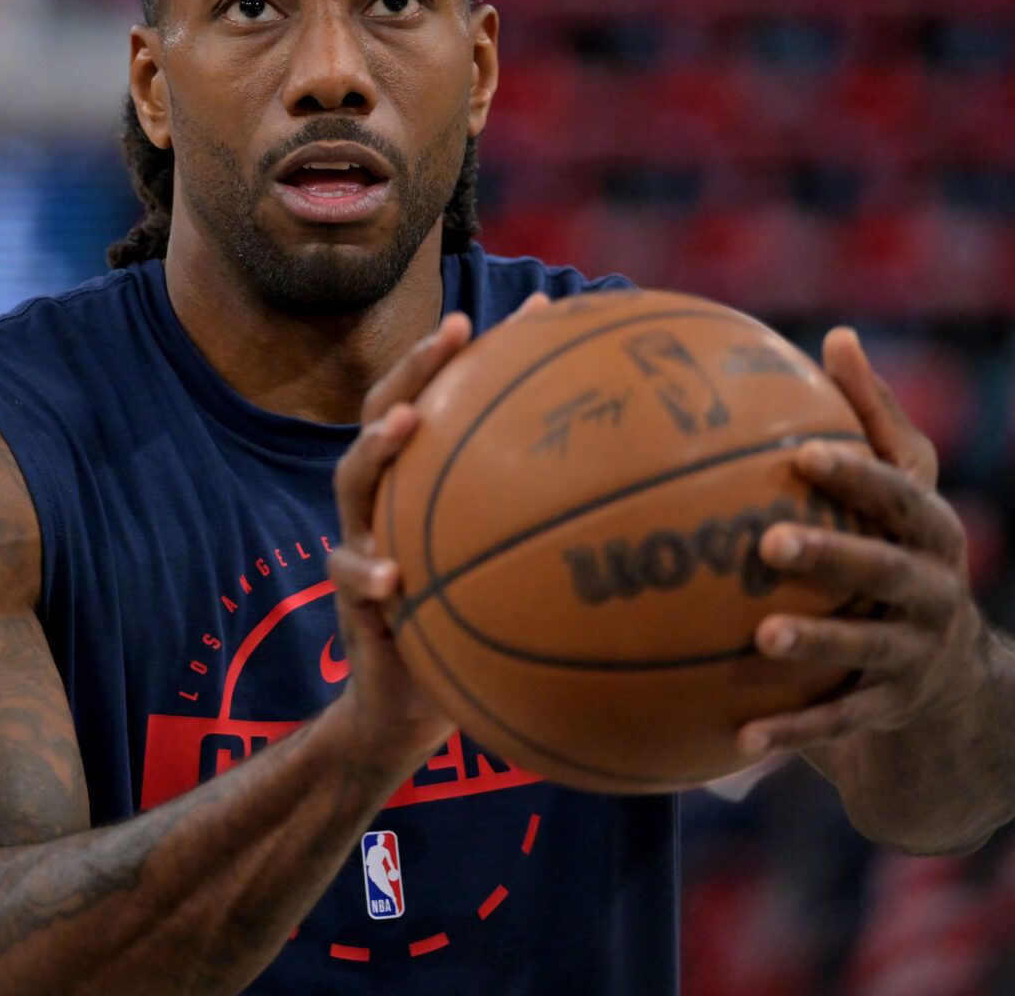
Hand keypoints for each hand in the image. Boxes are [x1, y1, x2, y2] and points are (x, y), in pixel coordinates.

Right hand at [325, 294, 548, 771]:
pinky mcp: (353, 599)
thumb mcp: (525, 580)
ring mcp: (362, 540)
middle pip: (389, 412)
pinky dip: (366, 570)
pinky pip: (350, 577)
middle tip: (456, 333)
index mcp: (429, 481)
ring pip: (354, 479)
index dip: (505, 353)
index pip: (456, 396)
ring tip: (405, 427)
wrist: (410, 708)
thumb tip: (664, 503)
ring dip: (377, 448)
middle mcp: (389, 498)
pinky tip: (392, 575)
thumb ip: (564, 540)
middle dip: (420, 369)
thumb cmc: (480, 634)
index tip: (545, 306)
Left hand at [737, 327, 984, 756]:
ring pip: (865, 647)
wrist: (959, 676)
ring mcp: (915, 652)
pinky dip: (793, 732)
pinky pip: (840, 721)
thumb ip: (874, 416)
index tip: (805, 451)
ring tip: (761, 637)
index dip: (857, 473)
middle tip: (770, 541)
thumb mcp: (907, 486)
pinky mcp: (890, 707)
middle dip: (833, 554)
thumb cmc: (907, 549)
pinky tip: (738, 740)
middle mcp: (934, 589)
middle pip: (886, 569)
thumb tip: (838, 335)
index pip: (898, 492)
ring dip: (815, 642)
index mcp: (932, 529)